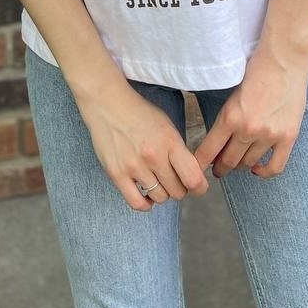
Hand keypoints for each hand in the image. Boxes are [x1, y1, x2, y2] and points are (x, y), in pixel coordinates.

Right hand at [77, 83, 209, 211]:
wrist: (107, 104)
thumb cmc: (140, 114)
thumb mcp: (167, 126)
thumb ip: (179, 150)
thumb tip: (192, 174)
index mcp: (170, 141)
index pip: (193, 178)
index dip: (200, 187)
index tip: (198, 186)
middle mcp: (153, 156)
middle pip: (178, 191)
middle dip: (180, 188)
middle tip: (174, 180)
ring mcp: (134, 167)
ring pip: (160, 198)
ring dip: (163, 193)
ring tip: (158, 182)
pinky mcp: (116, 174)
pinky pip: (137, 203)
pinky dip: (146, 204)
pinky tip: (146, 194)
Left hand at [192, 41, 307, 178]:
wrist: (284, 60)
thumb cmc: (256, 71)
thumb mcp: (232, 95)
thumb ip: (226, 119)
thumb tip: (217, 142)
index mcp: (229, 117)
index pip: (208, 151)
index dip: (200, 164)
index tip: (196, 170)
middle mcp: (248, 130)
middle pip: (228, 162)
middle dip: (220, 167)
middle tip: (217, 169)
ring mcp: (269, 135)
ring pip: (248, 164)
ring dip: (241, 166)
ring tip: (237, 163)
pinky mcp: (288, 137)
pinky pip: (275, 167)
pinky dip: (264, 172)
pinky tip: (257, 168)